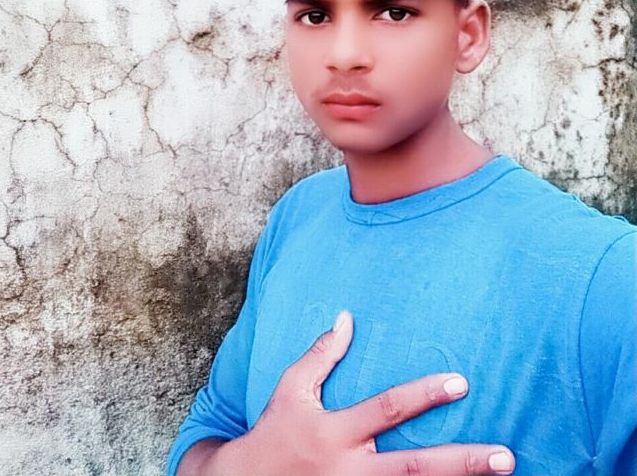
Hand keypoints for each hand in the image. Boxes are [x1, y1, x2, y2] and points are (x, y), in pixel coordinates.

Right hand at [209, 310, 515, 475]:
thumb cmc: (272, 434)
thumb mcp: (290, 389)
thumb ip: (320, 356)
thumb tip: (345, 318)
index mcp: (336, 432)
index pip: (388, 409)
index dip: (425, 395)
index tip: (461, 382)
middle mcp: (350, 469)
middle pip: (415, 468)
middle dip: (462, 462)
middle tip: (506, 456)